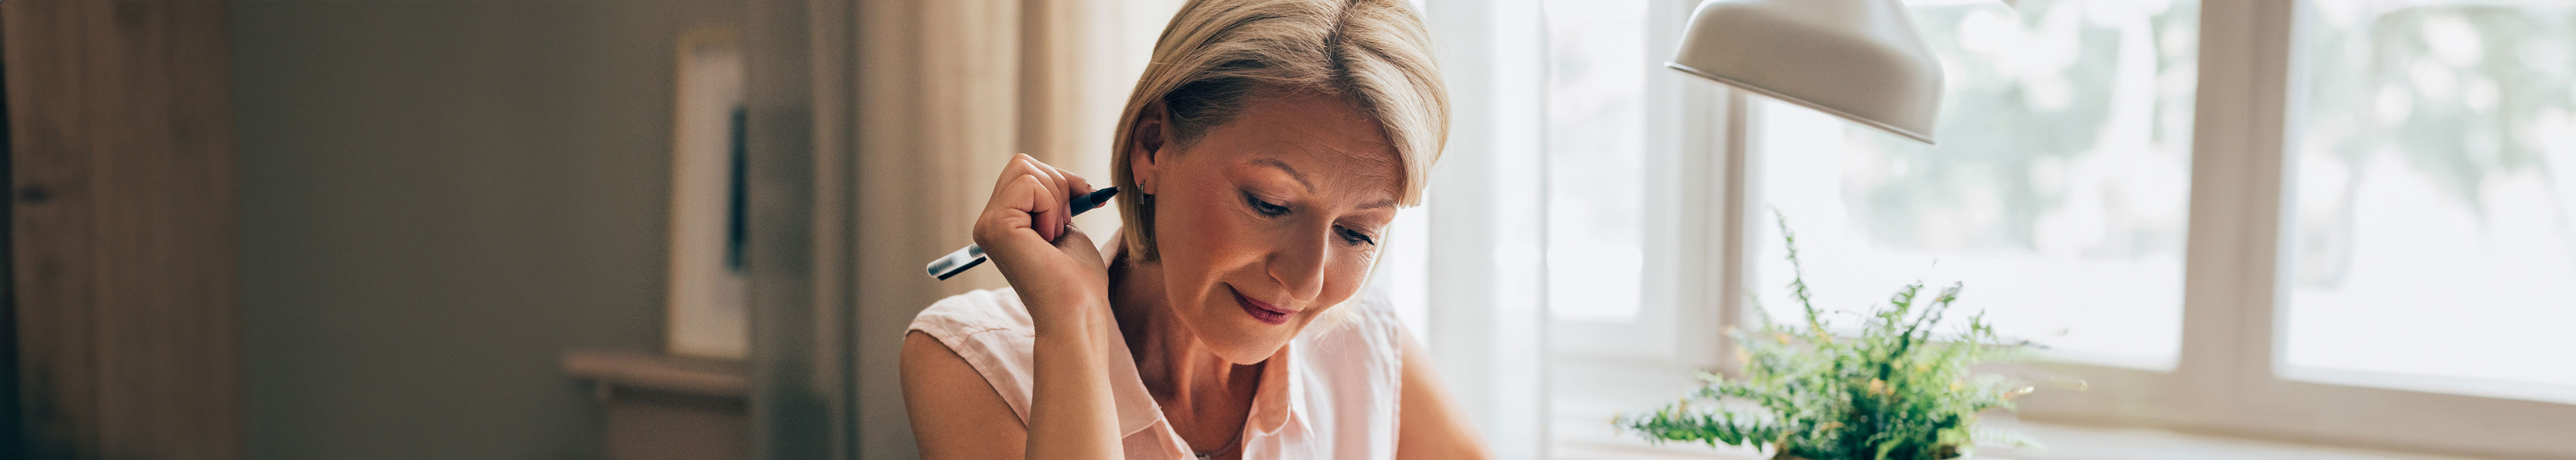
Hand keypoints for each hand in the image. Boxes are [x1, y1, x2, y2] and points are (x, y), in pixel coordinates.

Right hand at [970, 154, 1109, 326]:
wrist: (1077, 310)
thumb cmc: (1078, 278)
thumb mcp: (1065, 226)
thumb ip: (1053, 200)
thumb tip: (1062, 174)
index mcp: (1003, 223)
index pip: (1025, 171)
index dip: (1061, 179)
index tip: (1085, 199)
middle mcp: (988, 223)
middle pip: (1021, 163)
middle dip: (1058, 184)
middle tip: (1065, 223)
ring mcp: (987, 225)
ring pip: (1024, 168)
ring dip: (1055, 197)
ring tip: (1055, 234)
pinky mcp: (995, 227)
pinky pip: (1029, 185)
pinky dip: (1050, 206)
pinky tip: (1048, 238)